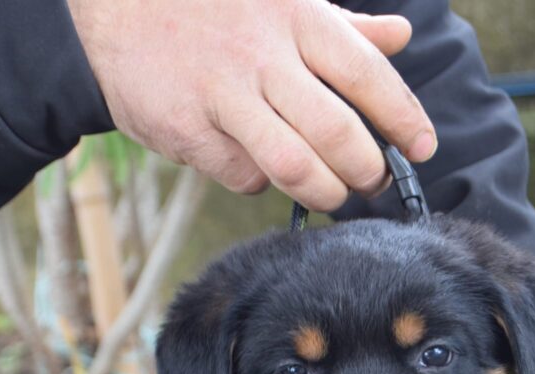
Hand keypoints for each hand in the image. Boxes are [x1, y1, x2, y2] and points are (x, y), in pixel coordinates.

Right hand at [67, 0, 436, 210]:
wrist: (112, 8)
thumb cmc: (212, 9)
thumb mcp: (280, 1)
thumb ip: (342, 27)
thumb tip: (399, 37)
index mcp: (295, 16)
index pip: (367, 73)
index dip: (403, 117)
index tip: (423, 148)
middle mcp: (262, 54)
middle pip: (337, 132)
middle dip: (366, 170)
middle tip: (371, 182)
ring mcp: (222, 94)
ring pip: (295, 165)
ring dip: (324, 191)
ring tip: (332, 194)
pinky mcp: (187, 130)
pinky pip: (242, 175)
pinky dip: (260, 181)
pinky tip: (257, 165)